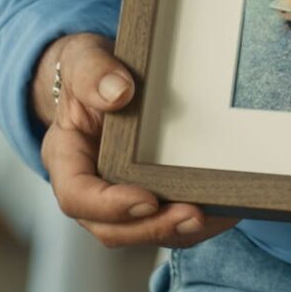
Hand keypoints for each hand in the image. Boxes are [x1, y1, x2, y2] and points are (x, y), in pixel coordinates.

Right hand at [37, 33, 236, 247]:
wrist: (102, 79)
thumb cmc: (90, 72)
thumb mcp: (83, 60)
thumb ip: (93, 73)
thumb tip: (119, 92)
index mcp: (67, 158)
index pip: (76, 195)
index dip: (108, 206)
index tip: (146, 199)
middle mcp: (90, 186)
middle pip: (111, 227)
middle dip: (152, 228)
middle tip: (191, 215)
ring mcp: (118, 197)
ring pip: (143, 231)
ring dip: (177, 231)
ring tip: (211, 217)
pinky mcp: (148, 195)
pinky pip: (167, 221)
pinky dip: (195, 223)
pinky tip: (223, 211)